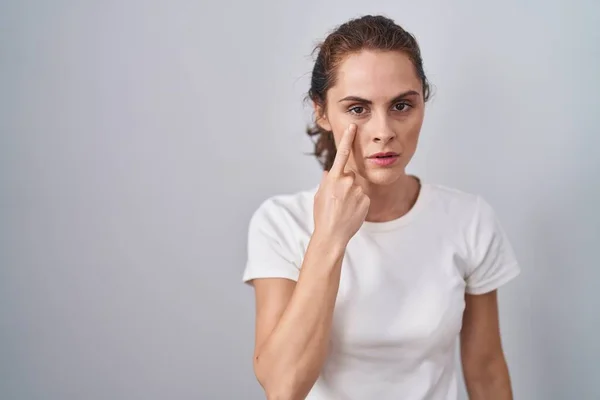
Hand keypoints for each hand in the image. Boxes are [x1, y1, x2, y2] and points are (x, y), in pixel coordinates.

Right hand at [313, 124, 369, 245]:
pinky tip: (351, 213)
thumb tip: (328, 173)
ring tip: (343, 209)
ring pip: (356, 187)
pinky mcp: (366, 200)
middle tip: (337, 201)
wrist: (332, 235)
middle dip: (345, 185)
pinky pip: (363, 197)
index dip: (347, 139)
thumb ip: (325, 182)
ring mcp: (357, 190)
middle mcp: (347, 181)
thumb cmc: (322, 215)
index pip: (342, 153)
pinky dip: (358, 204)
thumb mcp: (319, 195)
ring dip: (351, 196)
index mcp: (333, 178)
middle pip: (349, 176)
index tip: (352, 126)